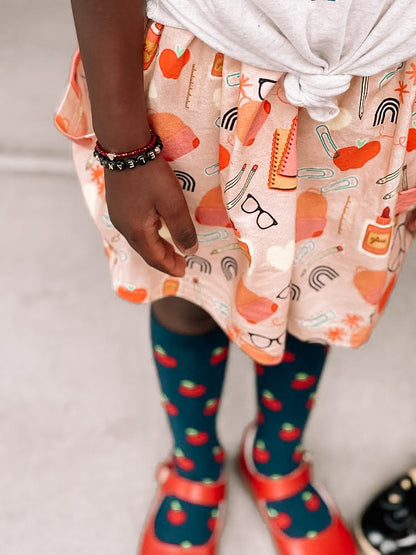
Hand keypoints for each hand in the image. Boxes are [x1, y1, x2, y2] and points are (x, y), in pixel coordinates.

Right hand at [104, 156, 197, 275]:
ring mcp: (118, 215)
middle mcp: (124, 227)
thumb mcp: (173, 203)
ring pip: (139, 240)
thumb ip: (182, 229)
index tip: (185, 271)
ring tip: (171, 249)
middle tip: (181, 264)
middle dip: (164, 259)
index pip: (155, 258)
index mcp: (137, 232)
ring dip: (156, 247)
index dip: (171, 266)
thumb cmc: (151, 174)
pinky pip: (134, 228)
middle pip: (146, 251)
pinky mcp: (117, 204)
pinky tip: (156, 229)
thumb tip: (190, 251)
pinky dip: (148, 235)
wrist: (124, 145)